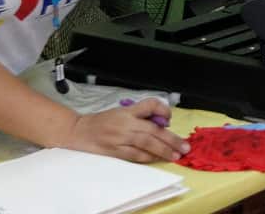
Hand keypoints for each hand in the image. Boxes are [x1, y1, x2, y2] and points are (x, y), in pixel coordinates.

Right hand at [63, 100, 189, 162]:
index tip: (169, 118)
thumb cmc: (103, 121)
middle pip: (153, 129)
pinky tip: (158, 159)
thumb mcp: (122, 112)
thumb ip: (141, 115)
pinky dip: (148, 157)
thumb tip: (163, 123)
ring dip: (164, 150)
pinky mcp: (115, 150)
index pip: (150, 105)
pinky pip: (135, 155)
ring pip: (146, 143)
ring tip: (176, 155)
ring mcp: (120, 137)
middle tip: (185, 146)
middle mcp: (125, 123)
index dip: (163, 110)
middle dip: (171, 139)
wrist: (79, 131)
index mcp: (128, 111)